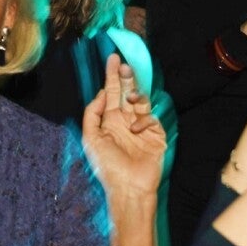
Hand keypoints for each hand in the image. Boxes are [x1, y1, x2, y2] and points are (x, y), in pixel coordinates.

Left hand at [80, 54, 166, 199]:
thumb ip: (92, 113)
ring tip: (130, 98)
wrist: (129, 186)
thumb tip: (102, 92)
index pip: (112, 93)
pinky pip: (150, 119)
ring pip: (140, 102)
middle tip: (124, 65)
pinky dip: (143, 121)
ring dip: (135, 95)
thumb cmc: (107, 165)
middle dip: (126, 78)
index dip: (112, 76)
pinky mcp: (156, 135)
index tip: (113, 59)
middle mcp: (125, 121)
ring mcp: (141, 127)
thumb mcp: (91, 137)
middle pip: (127, 92)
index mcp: (109, 120)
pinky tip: (136, 130)